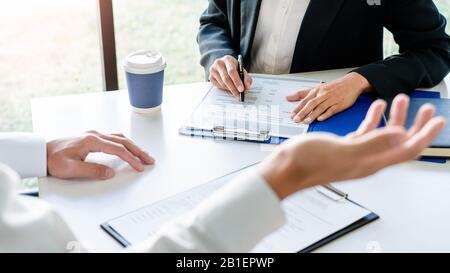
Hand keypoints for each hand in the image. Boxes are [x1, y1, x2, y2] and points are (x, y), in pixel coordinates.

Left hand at [47, 131, 154, 179]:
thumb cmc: (53, 160)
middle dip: (138, 151)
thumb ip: (92, 170)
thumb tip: (110, 172)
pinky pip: (113, 138)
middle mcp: (95, 135)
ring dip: (133, 146)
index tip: (140, 167)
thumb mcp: (71, 169)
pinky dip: (124, 143)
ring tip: (143, 154)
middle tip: (150, 159)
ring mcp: (93, 135)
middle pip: (123, 141)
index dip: (131, 159)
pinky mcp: (92, 138)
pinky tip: (128, 148)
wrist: (41, 153)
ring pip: (120, 138)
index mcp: (92, 141)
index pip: (118, 149)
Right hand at [209, 55, 252, 99]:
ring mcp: (213, 70)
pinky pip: (219, 86)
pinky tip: (229, 87)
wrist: (223, 65)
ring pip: (223, 84)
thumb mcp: (241, 70)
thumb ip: (246, 78)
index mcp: (228, 59)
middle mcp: (219, 63)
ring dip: (230, 89)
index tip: (242, 89)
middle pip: (226, 78)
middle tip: (239, 95)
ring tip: (236, 92)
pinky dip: (225, 89)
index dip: (237, 81)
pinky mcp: (210, 77)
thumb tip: (247, 87)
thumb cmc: (233, 68)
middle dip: (234, 88)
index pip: (232, 71)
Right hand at [260, 94, 445, 199]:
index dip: (425, 134)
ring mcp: (356, 153)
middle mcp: (367, 159)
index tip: (438, 119)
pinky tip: (376, 107)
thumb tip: (400, 137)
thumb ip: (372, 144)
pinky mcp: (345, 147)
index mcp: (370, 162)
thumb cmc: (307, 162)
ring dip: (395, 116)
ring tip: (401, 99)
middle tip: (426, 108)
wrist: (285, 168)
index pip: (407, 149)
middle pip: (399, 141)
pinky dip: (374, 117)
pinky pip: (366, 131)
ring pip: (384, 134)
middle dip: (415, 123)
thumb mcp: (343, 150)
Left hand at [287, 72, 371, 123]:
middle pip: (311, 104)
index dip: (297, 107)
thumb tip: (288, 97)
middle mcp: (323, 95)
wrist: (351, 83)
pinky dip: (325, 114)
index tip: (291, 114)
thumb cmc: (334, 87)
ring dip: (312, 115)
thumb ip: (303, 93)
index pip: (305, 99)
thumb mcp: (318, 88)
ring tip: (306, 121)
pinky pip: (331, 110)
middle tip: (296, 119)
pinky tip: (320, 119)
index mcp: (317, 90)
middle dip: (302, 112)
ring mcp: (331, 100)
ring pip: (320, 107)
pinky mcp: (339, 105)